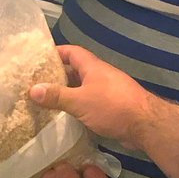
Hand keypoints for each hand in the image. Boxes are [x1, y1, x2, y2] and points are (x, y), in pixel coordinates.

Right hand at [30, 45, 156, 148]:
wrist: (146, 125)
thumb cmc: (112, 106)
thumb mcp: (80, 101)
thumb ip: (57, 96)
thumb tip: (32, 90)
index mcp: (92, 67)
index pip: (71, 52)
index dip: (55, 52)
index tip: (38, 59)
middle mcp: (100, 75)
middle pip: (75, 70)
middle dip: (58, 75)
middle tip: (37, 82)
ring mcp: (108, 91)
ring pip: (83, 87)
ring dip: (68, 92)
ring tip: (47, 100)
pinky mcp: (112, 107)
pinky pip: (90, 101)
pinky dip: (78, 105)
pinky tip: (67, 115)